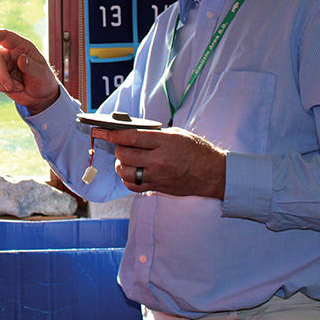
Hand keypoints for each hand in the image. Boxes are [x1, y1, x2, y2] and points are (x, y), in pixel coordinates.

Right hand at [0, 29, 59, 113]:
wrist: (40, 95)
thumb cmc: (43, 79)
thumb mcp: (41, 73)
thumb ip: (31, 66)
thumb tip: (21, 58)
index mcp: (20, 45)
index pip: (4, 35)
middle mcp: (8, 52)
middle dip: (1, 74)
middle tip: (11, 87)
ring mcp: (2, 64)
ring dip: (3, 82)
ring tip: (20, 87)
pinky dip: (0, 87)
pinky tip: (14, 88)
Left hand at [94, 127, 226, 198]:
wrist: (213, 174)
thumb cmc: (197, 150)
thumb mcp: (177, 134)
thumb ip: (154, 134)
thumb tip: (131, 133)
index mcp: (164, 143)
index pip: (132, 138)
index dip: (114, 135)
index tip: (105, 132)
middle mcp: (159, 161)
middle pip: (125, 154)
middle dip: (118, 148)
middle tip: (120, 144)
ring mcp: (157, 176)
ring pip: (125, 172)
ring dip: (121, 164)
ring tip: (125, 159)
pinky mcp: (157, 188)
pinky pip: (133, 186)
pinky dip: (127, 179)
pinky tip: (131, 171)